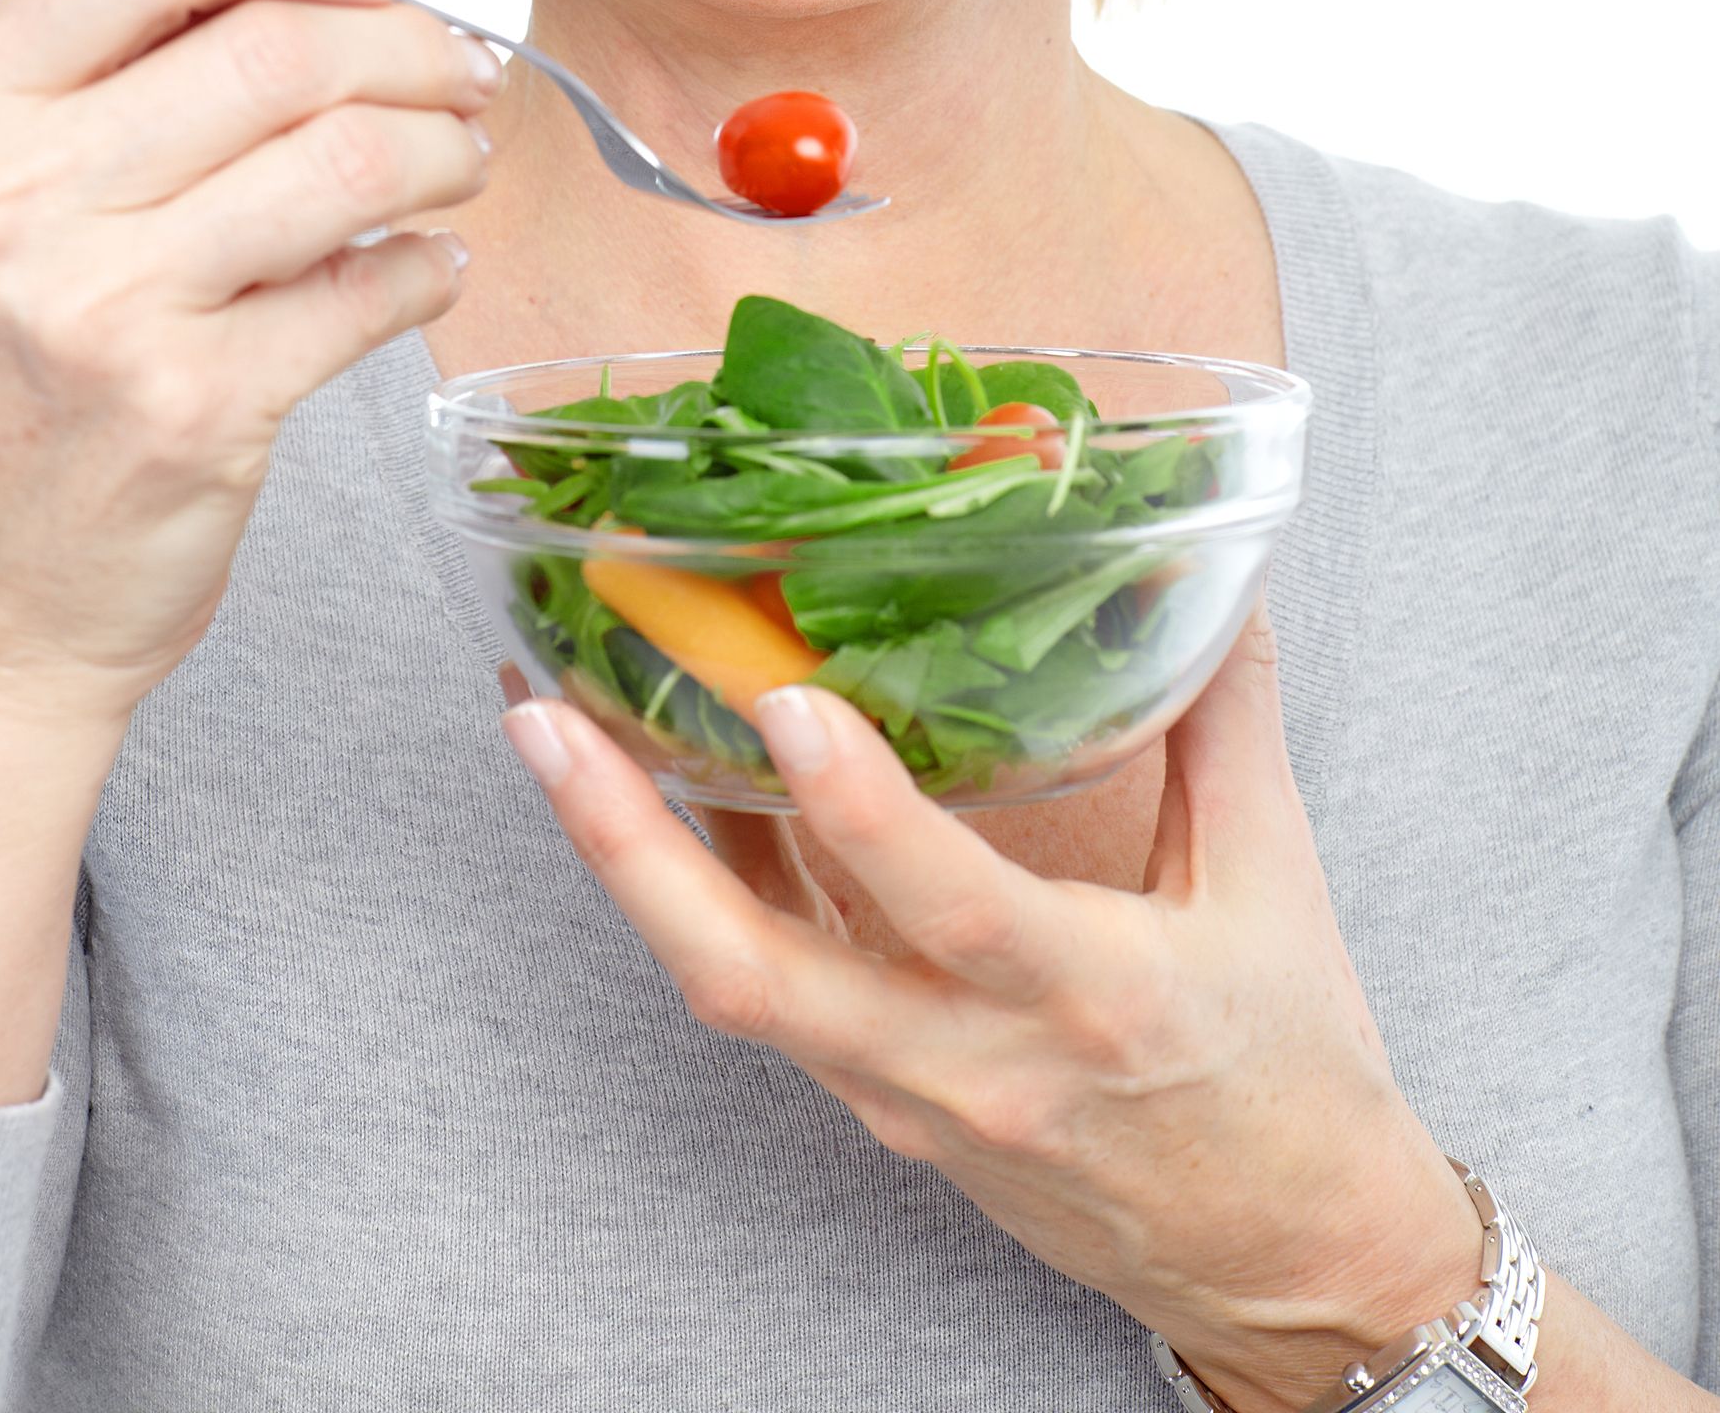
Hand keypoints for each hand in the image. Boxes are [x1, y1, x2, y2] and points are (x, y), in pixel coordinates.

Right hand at [0, 0, 498, 741]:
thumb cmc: (12, 372)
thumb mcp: (27, 171)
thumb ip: (144, 12)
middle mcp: (16, 196)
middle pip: (278, 47)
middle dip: (411, 46)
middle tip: (459, 70)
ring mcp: (103, 307)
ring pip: (343, 163)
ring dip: (443, 149)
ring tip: (459, 159)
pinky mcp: (195, 408)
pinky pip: (366, 294)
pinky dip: (429, 266)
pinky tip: (429, 261)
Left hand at [502, 604, 1482, 1412]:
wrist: (1286, 1260)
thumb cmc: (1288, 1073)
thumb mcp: (1275, 883)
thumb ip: (1225, 714)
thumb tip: (1215, 572)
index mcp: (1091, 996)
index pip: (955, 910)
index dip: (862, 813)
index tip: (788, 703)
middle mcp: (974, 1059)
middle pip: (759, 979)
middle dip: (633, 852)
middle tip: (544, 723)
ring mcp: (907, 1093)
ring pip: (736, 987)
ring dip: (632, 862)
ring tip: (552, 730)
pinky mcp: (880, 1102)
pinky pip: (771, 986)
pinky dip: (706, 884)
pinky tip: (656, 784)